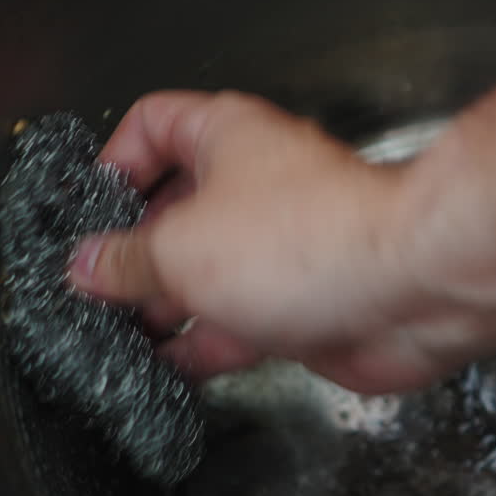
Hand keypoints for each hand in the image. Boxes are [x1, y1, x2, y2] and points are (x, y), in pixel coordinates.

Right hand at [69, 90, 443, 393]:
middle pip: (176, 210)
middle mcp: (256, 189)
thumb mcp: (183, 247)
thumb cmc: (316, 241)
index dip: (114, 161)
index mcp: (227, 140)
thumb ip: (126, 259)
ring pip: (207, 276)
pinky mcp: (303, 306)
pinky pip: (238, 326)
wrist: (410, 291)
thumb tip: (88, 265)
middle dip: (131, 251)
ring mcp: (281, 250)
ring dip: (163, 308)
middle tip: (93, 287)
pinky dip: (201, 348)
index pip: (155, 126)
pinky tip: (166, 369)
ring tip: (116, 335)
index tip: (85, 207)